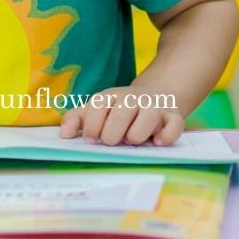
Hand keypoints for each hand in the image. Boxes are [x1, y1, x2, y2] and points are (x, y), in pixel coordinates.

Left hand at [58, 84, 184, 145]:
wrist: (156, 95)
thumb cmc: (119, 109)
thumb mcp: (97, 110)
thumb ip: (76, 119)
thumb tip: (64, 136)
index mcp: (111, 97)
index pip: (98, 108)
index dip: (93, 127)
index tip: (92, 140)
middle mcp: (133, 99)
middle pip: (121, 115)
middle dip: (112, 135)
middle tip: (112, 142)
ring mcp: (155, 106)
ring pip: (148, 118)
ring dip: (137, 135)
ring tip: (133, 141)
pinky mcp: (173, 117)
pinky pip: (174, 126)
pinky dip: (166, 135)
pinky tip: (157, 142)